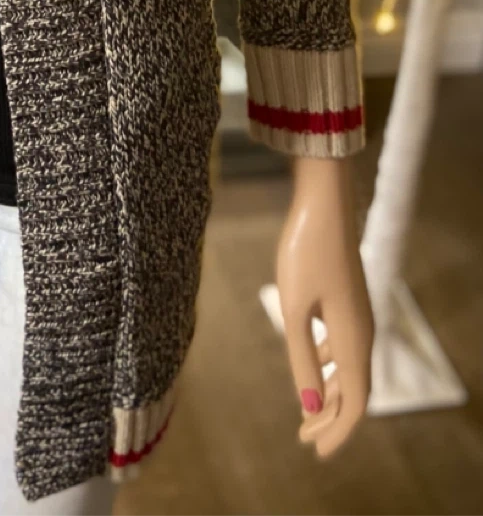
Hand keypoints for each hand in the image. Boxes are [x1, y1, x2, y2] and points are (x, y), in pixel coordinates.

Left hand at [276, 154, 373, 457]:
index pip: (355, 402)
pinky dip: (329, 365)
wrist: (323, 203)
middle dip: (332, 418)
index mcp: (355, 338)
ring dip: (331, 393)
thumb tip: (311, 408)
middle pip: (355, 389)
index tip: (317, 453)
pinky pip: (344, 345)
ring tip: (307, 413)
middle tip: (305, 441)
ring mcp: (358, 313)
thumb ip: (301, 358)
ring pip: (350, 367)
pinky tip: (311, 362)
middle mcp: (364, 330)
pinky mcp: (348, 298)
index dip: (338, 431)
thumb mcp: (294, 308)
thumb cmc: (304, 252)